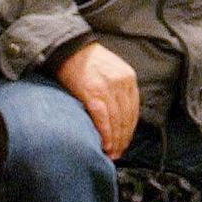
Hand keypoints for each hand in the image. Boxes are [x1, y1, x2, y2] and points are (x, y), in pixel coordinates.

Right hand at [56, 40, 140, 158]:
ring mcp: (108, 88)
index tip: (125, 142)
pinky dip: (105, 134)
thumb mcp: (111, 71)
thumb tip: (119, 115)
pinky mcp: (93, 93)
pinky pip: (103, 119)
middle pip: (127, 118)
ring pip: (117, 121)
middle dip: (123, 139)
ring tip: (111, 153)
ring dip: (115, 140)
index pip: (134, 110)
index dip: (130, 129)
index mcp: (128, 78)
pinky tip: (105, 145)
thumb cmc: (87, 61)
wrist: (68, 48)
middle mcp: (121, 83)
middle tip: (118, 153)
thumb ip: (119, 89)